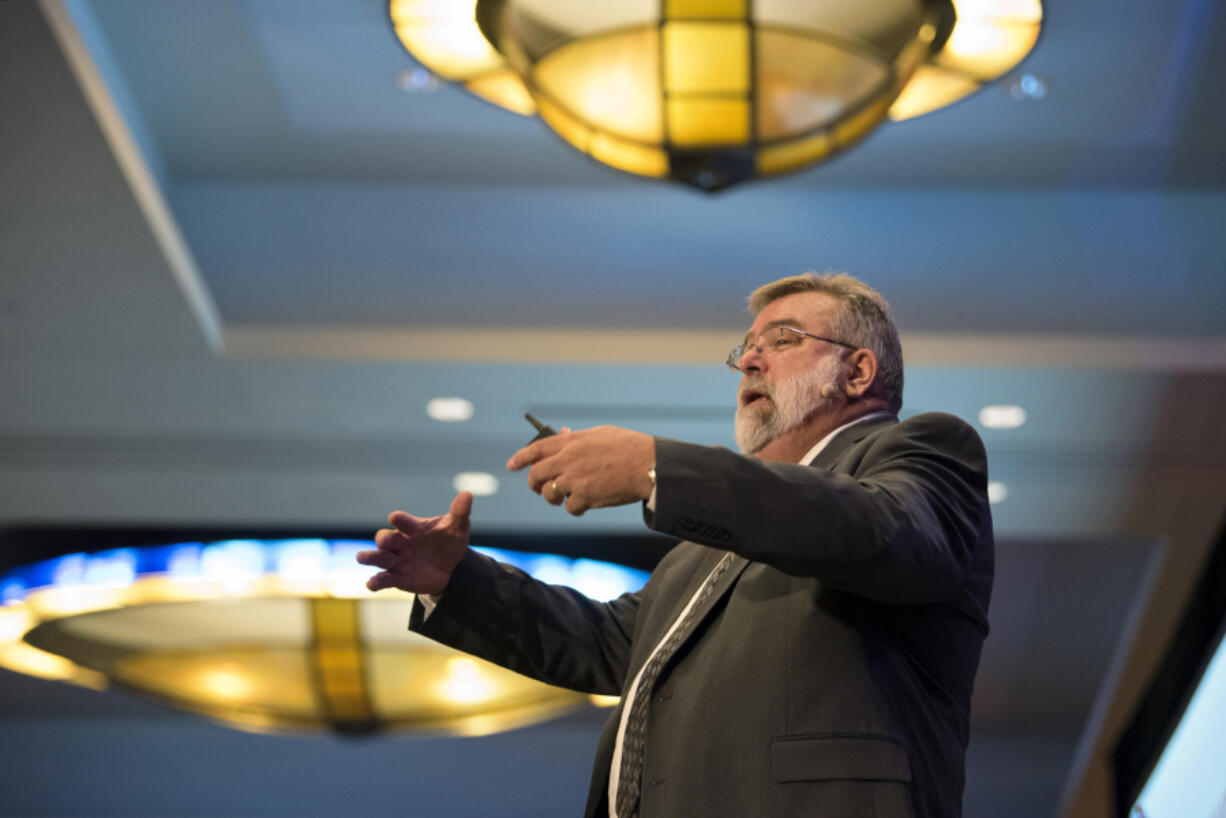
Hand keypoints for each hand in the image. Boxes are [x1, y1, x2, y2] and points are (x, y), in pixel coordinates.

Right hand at [356, 491, 472, 594]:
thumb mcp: (457, 528)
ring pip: (375, 558)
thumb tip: (467, 494)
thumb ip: (460, 512)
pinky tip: (373, 584)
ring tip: (364, 557)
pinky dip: (374, 582)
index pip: (401, 520)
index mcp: (412, 528)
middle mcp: (400, 542)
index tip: (396, 518)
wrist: (450, 568)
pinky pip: (380, 580)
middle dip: (383, 540)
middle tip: (386, 543)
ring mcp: (395, 561)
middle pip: (383, 538)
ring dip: (371, 557)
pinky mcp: (396, 578)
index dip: (399, 519)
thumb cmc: (449, 542)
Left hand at [506, 425, 654, 515]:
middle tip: (539, 487)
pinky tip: (583, 504)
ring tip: (565, 495)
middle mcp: (569, 460)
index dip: (521, 458)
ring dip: (555, 496)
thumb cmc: (628, 446)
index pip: (537, 448)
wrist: (648, 465)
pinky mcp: (586, 498)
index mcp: (571, 442)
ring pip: (550, 494)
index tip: (512, 465)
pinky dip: (574, 508)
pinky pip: (570, 508)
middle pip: (537, 475)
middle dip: (534, 483)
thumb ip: (577, 437)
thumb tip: (561, 434)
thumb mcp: (600, 434)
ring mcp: (576, 480)